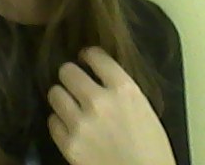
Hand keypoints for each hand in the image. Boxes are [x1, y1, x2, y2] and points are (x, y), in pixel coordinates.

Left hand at [47, 46, 176, 164]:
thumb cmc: (152, 149)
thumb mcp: (143, 108)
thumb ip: (121, 89)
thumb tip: (100, 76)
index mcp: (124, 89)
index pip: (95, 55)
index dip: (88, 55)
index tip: (86, 59)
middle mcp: (99, 101)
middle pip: (67, 71)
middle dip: (70, 75)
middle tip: (74, 83)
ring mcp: (81, 123)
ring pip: (55, 93)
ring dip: (62, 97)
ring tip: (69, 104)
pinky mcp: (69, 144)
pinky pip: (52, 121)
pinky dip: (59, 122)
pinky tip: (69, 126)